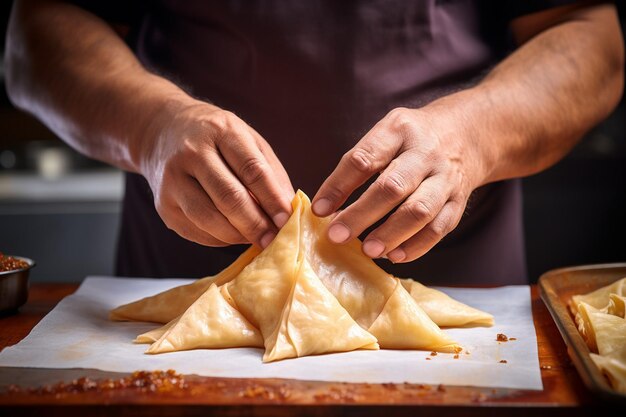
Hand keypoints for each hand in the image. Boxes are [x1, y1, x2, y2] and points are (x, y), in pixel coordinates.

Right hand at [140, 101, 294, 247]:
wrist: (162, 131)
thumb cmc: (215, 138)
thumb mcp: (247, 139)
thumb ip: (270, 173)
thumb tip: (288, 211)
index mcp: (221, 131)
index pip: (252, 170)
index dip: (272, 199)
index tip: (287, 219)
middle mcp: (192, 154)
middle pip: (229, 198)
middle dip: (256, 224)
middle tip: (274, 239)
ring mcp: (172, 181)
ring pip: (210, 219)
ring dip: (238, 236)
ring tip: (257, 238)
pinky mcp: (163, 206)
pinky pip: (197, 231)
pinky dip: (220, 239)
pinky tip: (233, 234)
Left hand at [312, 106, 484, 262]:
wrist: (465, 134)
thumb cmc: (410, 141)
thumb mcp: (385, 135)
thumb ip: (358, 165)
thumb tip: (327, 208)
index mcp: (399, 130)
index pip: (364, 159)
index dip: (338, 186)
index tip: (319, 209)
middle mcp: (425, 153)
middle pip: (392, 187)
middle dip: (361, 214)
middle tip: (337, 235)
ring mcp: (445, 178)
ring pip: (419, 210)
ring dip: (391, 234)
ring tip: (368, 250)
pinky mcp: (458, 201)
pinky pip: (439, 228)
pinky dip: (416, 245)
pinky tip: (395, 255)